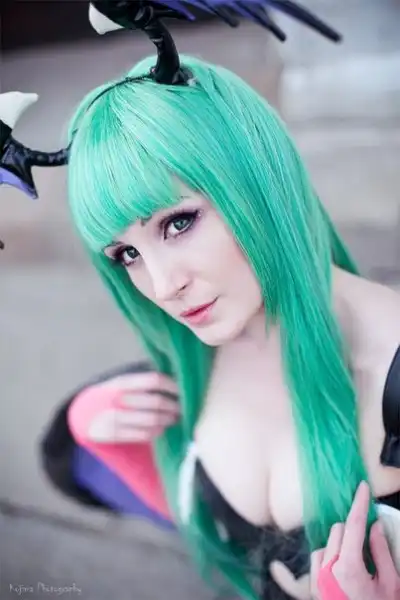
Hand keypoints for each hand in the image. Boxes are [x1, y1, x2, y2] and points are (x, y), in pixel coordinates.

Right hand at [83, 371, 180, 442]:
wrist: (81, 413)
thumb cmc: (108, 396)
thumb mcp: (120, 384)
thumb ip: (142, 384)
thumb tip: (174, 383)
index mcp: (122, 382)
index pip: (154, 380)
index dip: (172, 386)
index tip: (183, 390)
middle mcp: (118, 398)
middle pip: (156, 402)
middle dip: (174, 406)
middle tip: (182, 409)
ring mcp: (115, 417)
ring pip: (152, 420)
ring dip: (168, 420)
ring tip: (174, 418)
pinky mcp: (114, 434)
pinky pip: (143, 435)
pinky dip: (156, 432)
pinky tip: (161, 428)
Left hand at [310, 481, 399, 599]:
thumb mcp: (390, 583)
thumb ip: (381, 551)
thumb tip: (374, 525)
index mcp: (348, 568)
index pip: (354, 525)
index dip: (360, 503)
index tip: (362, 487)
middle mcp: (327, 571)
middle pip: (339, 530)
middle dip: (355, 531)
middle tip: (369, 549)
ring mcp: (317, 579)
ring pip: (327, 542)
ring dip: (341, 544)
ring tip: (358, 565)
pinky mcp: (312, 586)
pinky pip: (318, 557)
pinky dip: (329, 556)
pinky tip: (343, 570)